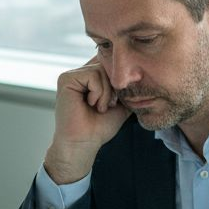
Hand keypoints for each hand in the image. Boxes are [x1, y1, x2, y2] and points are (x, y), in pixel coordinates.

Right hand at [44, 58, 130, 183]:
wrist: (84, 143)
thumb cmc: (100, 127)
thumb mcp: (122, 104)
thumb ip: (128, 88)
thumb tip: (143, 73)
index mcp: (90, 77)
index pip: (110, 64)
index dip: (119, 80)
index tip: (115, 102)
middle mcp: (80, 73)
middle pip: (107, 65)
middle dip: (114, 88)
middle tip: (108, 106)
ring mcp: (71, 75)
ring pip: (101, 70)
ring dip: (107, 93)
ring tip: (99, 107)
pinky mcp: (66, 79)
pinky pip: (93, 75)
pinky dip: (98, 93)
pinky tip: (91, 105)